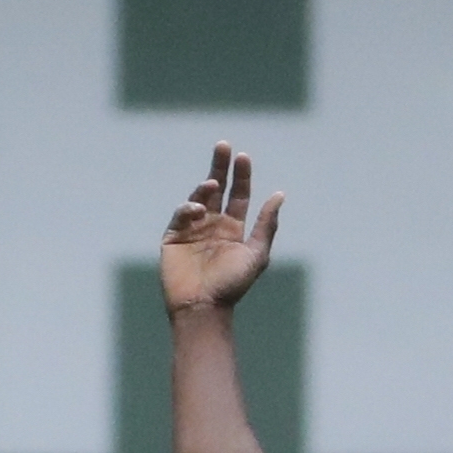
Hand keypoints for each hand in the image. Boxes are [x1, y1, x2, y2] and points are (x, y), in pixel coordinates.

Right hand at [161, 142, 281, 315]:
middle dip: (220, 166)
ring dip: (205, 187)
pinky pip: (181, 216)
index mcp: (233, 228)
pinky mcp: (173, 238)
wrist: (203, 308)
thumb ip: (267, 224)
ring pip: (198, 199)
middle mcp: (213, 225)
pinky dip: (189, 208)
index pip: (239, 195)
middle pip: (217, 188)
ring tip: (212, 184)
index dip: (241, 176)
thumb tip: (279, 195)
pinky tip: (198, 211)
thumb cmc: (232, 285)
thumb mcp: (256, 254)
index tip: (243, 157)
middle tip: (223, 145)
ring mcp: (192, 230)